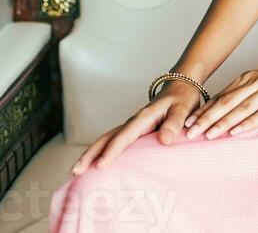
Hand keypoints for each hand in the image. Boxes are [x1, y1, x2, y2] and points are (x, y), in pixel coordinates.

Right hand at [68, 80, 202, 174]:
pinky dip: (102, 151)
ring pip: (107, 139)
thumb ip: (174, 124)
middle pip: (107, 138)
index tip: (100, 166)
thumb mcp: (183, 109)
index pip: (124, 136)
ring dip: (92, 153)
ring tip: (77, 171)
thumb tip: (163, 140)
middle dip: (90, 154)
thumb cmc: (183, 98)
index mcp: (143, 117)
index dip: (112, 151)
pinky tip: (97, 163)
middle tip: (75, 171)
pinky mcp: (134, 129)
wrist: (181, 86)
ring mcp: (132, 125)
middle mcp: (134, 121)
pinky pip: (115, 140)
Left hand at [184, 60, 257, 138]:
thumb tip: (223, 109)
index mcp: (249, 77)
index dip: (204, 110)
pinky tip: (236, 132)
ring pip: (241, 108)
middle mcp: (256, 82)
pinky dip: (248, 123)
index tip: (188, 122)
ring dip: (223, 122)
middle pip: (227, 102)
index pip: (222, 96)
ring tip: (207, 135)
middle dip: (207, 118)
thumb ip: (244, 93)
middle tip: (190, 132)